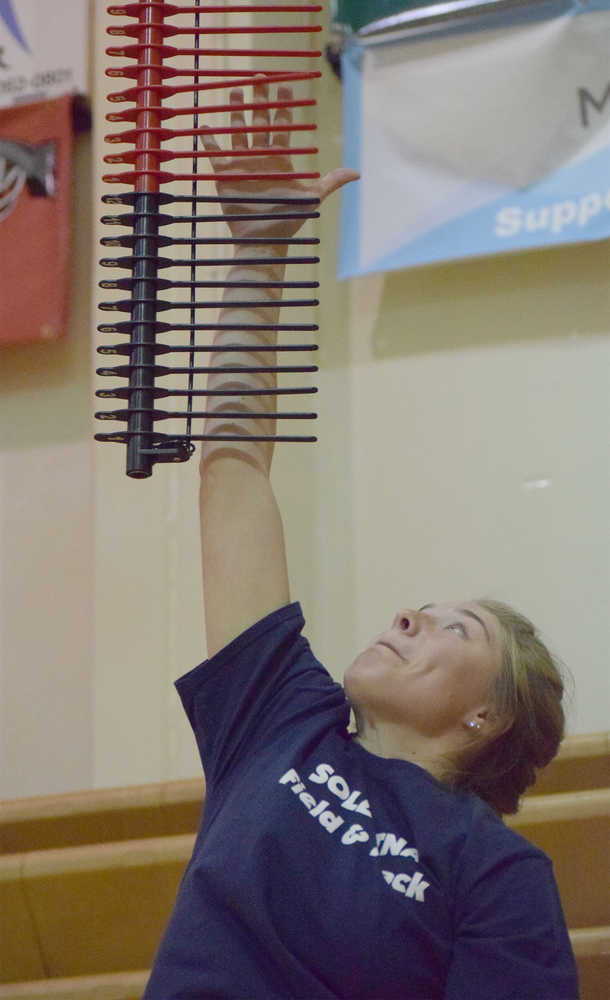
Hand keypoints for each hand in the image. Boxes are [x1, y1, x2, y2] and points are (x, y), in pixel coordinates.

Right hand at [200, 77, 358, 241]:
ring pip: (238, 132)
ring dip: (235, 112)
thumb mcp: (312, 197)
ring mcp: (243, 165)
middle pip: (260, 122)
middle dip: (259, 100)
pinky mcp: (226, 176)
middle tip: (259, 76)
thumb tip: (357, 173)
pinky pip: (216, 154)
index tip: (285, 84)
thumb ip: (331, 182)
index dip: (283, 105)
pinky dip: (210, 140)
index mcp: (281, 159)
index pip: (283, 125)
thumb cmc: (289, 220)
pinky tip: (205, 124)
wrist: (263, 239)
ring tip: (232, 90)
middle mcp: (262, 158)